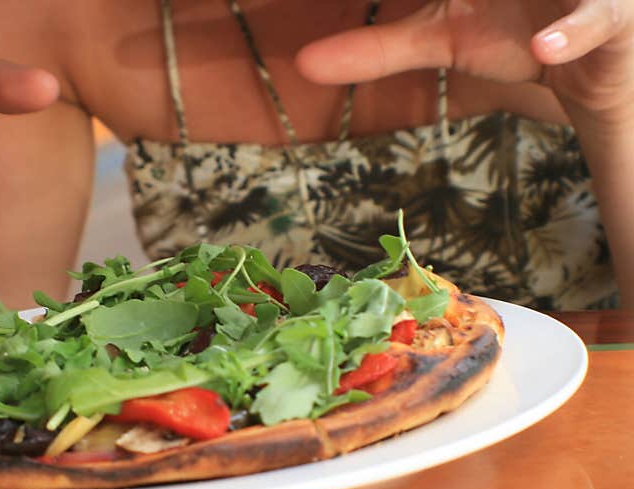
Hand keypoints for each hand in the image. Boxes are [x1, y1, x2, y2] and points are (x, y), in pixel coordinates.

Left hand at [296, 1, 633, 126]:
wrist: (585, 65)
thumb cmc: (511, 33)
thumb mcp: (439, 40)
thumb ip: (374, 49)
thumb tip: (303, 64)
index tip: (426, 7)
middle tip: (446, 5)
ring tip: (522, 33)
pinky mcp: (609, 10)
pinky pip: (597, 13)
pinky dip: (573, 28)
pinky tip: (544, 46)